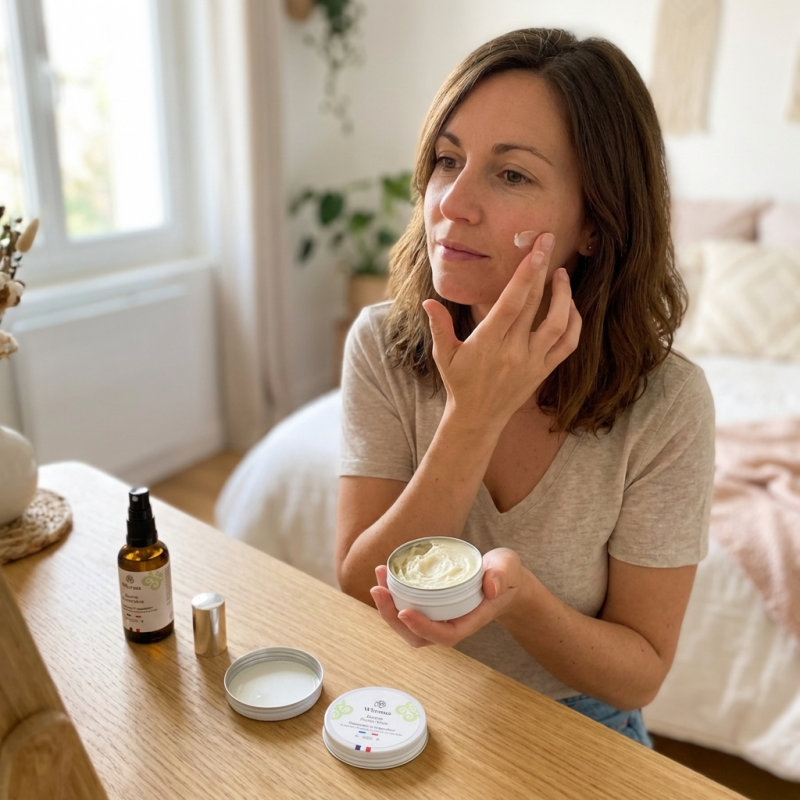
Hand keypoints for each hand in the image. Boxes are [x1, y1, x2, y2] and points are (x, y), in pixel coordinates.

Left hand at [370, 548, 522, 647]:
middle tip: (379, 590)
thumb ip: (502, 574)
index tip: (405, 611)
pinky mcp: (429, 607)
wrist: (501, 578)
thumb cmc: (505, 574)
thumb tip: (491, 586)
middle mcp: (451, 624)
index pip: (445, 635)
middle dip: (393, 617)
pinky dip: (392, 596)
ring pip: (406, 626)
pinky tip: (384, 575)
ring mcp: (438, 617)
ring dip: (387, 607)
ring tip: (378, 580)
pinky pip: (406, 608)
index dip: (423, 628)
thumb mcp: (509, 568)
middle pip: (417, 636)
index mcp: (470, 620)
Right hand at [423, 233, 580, 427]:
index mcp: (488, 343)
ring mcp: (533, 361)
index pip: (511, 303)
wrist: (478, 418)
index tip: (535, 250)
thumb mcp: (444, 355)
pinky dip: (574, 322)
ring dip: (564, 295)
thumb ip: (439, 327)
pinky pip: (568, 344)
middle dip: (543, 269)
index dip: (525, 274)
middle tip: (548, 241)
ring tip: (560, 274)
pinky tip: (569, 305)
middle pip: (535, 304)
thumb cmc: (459, 382)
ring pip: (559, 323)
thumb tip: (428, 302)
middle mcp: (514, 351)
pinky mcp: (544, 370)